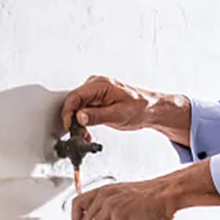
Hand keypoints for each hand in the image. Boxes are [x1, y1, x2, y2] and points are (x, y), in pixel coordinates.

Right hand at [60, 76, 190, 141]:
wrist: (151, 109)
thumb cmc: (140, 107)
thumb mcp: (119, 115)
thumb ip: (97, 116)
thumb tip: (79, 117)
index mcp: (100, 85)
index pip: (75, 96)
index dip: (68, 112)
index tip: (70, 126)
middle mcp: (96, 86)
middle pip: (74, 102)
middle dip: (73, 119)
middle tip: (78, 134)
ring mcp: (96, 93)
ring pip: (77, 107)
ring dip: (78, 122)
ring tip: (85, 135)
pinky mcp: (97, 100)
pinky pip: (83, 110)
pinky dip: (83, 121)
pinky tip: (87, 131)